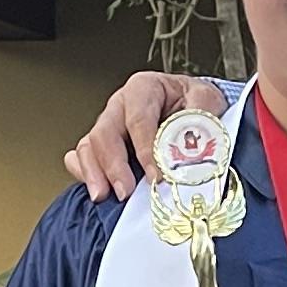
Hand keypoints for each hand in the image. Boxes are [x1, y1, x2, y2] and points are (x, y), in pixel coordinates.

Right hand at [64, 69, 218, 199]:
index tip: (156, 176)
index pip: (139, 119)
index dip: (145, 150)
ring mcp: (107, 126)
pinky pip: (80, 158)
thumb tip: (193, 145)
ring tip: (103, 196)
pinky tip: (96, 190)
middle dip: (113, 165)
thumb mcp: (206, 101)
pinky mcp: (100, 147)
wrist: (191, 111)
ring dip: (94, 173)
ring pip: (88, 146)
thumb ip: (201, 118)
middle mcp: (120, 106)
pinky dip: (84, 174)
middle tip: (125, 191)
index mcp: (144, 89)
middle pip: (105, 133)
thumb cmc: (193, 104)